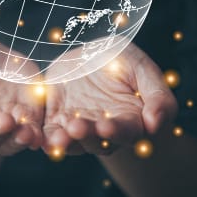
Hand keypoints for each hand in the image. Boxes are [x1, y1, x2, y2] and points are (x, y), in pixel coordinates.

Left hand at [42, 43, 177, 156]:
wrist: (90, 55)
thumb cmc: (122, 62)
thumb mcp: (142, 69)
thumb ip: (157, 96)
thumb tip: (155, 124)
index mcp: (130, 120)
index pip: (126, 131)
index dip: (117, 130)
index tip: (107, 126)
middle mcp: (104, 130)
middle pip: (97, 141)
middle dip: (87, 135)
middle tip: (78, 127)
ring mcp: (80, 128)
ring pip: (73, 142)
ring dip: (65, 141)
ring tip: (59, 136)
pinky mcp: (56, 121)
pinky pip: (50, 135)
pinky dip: (45, 139)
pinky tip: (38, 138)